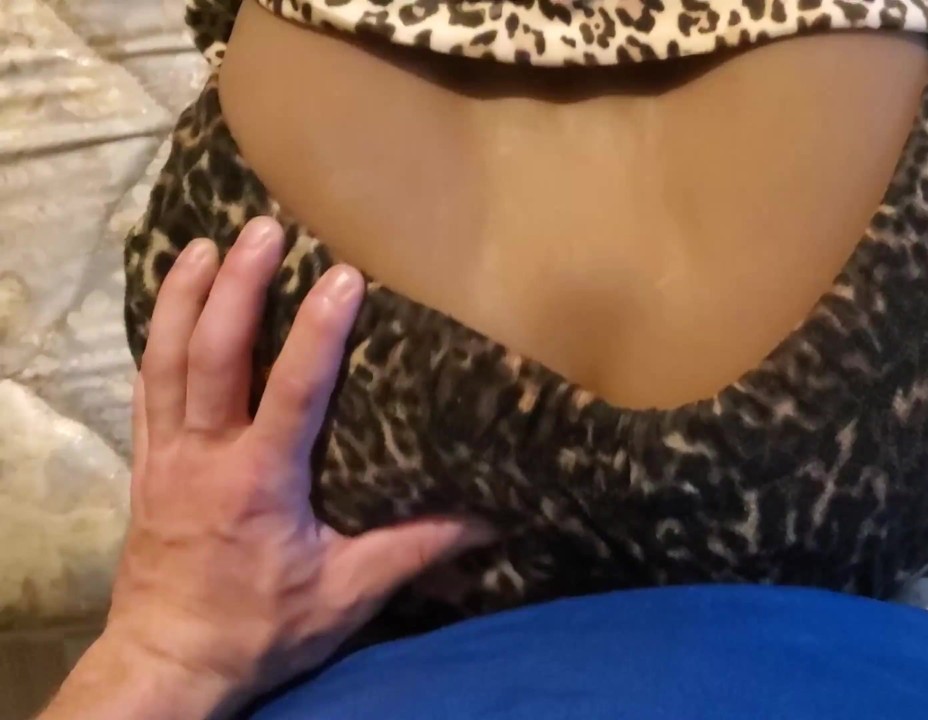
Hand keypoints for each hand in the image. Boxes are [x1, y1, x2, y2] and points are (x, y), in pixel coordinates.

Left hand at [42, 218, 490, 719]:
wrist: (169, 662)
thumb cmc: (261, 627)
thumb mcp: (348, 593)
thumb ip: (418, 548)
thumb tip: (492, 516)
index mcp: (259, 481)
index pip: (292, 391)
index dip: (316, 331)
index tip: (341, 276)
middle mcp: (204, 456)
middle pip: (213, 355)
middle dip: (238, 287)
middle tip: (264, 229)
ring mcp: (164, 455)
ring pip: (165, 360)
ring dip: (186, 296)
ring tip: (208, 242)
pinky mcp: (145, 463)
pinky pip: (144, 387)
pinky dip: (155, 336)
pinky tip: (169, 302)